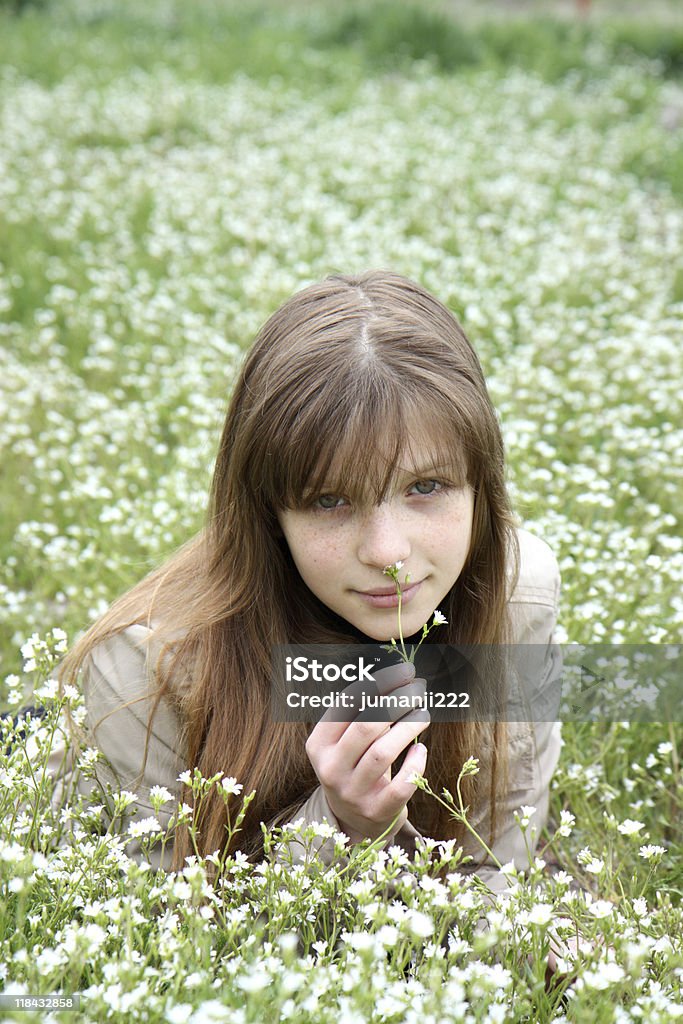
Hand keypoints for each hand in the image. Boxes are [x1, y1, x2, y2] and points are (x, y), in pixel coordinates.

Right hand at [304, 661, 429, 843]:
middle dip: (397, 701)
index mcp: (318, 744)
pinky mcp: (376, 811)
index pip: (347, 703)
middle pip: (366, 726)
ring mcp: (352, 792)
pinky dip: (415, 765)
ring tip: (424, 712)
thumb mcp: (346, 740)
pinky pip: (400, 787)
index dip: (380, 682)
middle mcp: (330, 768)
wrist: (354, 819)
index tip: (406, 670)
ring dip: (408, 727)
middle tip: (418, 688)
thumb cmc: (356, 764)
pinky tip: (422, 749)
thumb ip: (362, 711)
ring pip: (383, 753)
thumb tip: (400, 676)